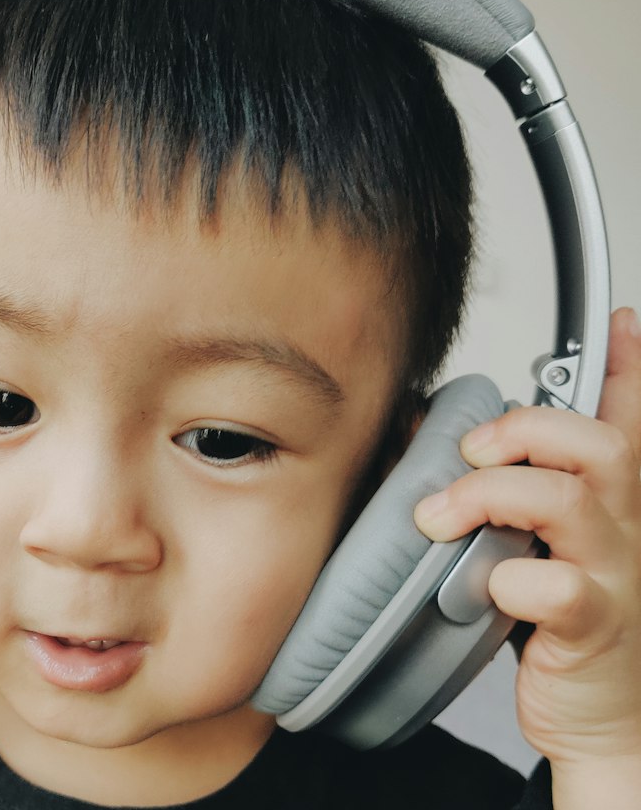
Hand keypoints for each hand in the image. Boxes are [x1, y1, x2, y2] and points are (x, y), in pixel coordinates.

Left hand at [414, 308, 640, 805]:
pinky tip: (485, 589)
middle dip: (524, 428)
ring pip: (568, 499)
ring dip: (489, 495)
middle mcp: (628, 524)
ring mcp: (617, 572)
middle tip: (471, 453)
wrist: (600, 716)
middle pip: (599, 442)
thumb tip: (418, 427)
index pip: (630, 416)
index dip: (630, 367)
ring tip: (441, 516)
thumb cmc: (557, 614)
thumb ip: (498, 480)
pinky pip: (552, 586)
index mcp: (614, 496)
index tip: (623, 322)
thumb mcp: (532, 534)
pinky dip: (504, 579)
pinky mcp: (594, 624)